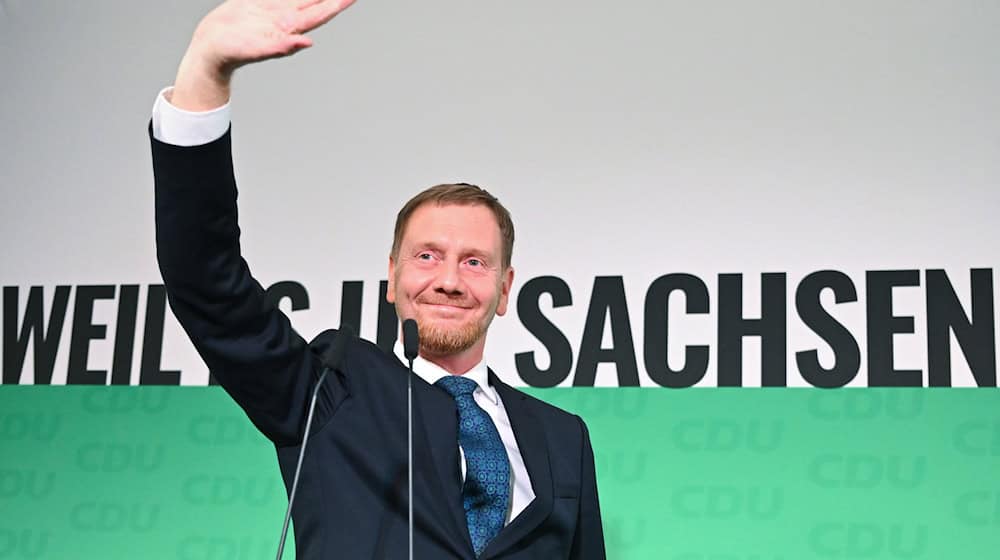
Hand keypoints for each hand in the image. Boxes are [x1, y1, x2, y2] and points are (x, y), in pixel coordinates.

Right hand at [171, 0, 356, 109]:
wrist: (211, 46)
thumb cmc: (232, 53)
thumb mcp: (259, 50)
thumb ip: (283, 47)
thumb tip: (307, 44)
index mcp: (290, 28)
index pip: (322, 13)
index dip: (339, 4)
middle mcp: (287, 18)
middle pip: (318, 1)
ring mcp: (275, 9)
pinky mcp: (260, 2)